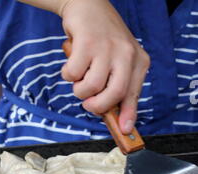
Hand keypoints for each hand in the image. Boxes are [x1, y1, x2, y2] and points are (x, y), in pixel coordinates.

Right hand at [59, 0, 149, 133]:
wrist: (88, 6)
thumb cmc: (102, 40)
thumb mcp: (119, 62)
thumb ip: (118, 87)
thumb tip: (119, 121)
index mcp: (138, 60)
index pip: (133, 93)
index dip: (128, 114)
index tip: (124, 129)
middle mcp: (126, 53)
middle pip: (114, 94)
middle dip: (97, 106)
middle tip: (88, 104)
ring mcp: (106, 48)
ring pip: (90, 87)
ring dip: (79, 89)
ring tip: (79, 76)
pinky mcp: (86, 43)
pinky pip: (72, 74)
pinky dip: (68, 74)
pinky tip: (72, 62)